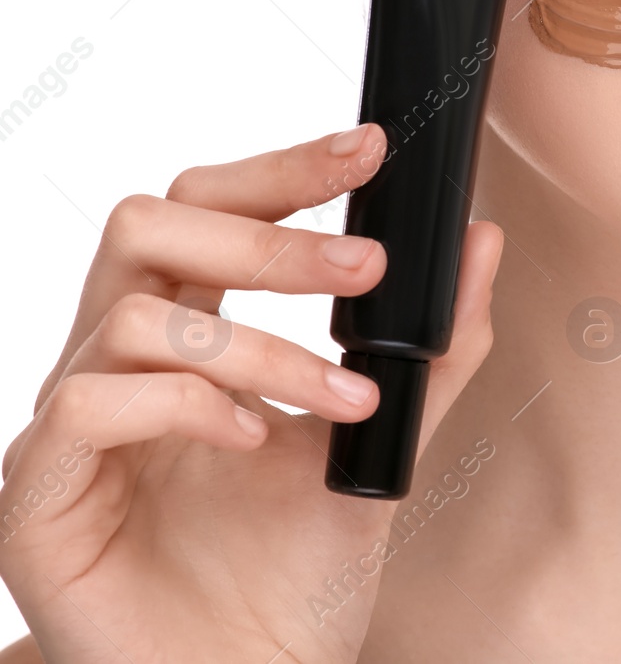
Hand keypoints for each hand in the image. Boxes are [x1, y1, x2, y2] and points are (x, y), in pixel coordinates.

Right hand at [0, 124, 501, 662]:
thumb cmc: (296, 567)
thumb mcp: (379, 442)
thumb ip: (429, 350)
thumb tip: (479, 242)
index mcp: (187, 333)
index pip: (210, 209)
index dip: (281, 168)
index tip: (368, 151)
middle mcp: (117, 361)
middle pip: (150, 224)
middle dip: (269, 233)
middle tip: (364, 267)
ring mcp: (69, 424)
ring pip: (135, 315)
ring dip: (262, 344)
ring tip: (339, 396)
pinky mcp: (39, 496)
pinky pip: (90, 404)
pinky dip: (187, 404)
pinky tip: (250, 439)